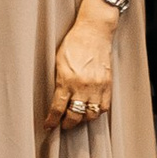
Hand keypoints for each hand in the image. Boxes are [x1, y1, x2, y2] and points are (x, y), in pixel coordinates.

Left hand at [46, 11, 114, 136]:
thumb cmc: (74, 42)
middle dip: (67, 124)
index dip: (52, 120)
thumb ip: (58, 80)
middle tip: (63, 125)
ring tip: (78, 118)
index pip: (58, 108)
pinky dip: (97, 111)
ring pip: (91, 115)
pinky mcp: (108, 84)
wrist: (94, 31)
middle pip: (75, 115)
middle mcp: (83, 86)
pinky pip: (104, 107)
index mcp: (67, 80)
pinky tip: (91, 109)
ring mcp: (97, 86)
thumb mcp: (58, 61)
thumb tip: (56, 98)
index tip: (48, 126)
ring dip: (83, 119)